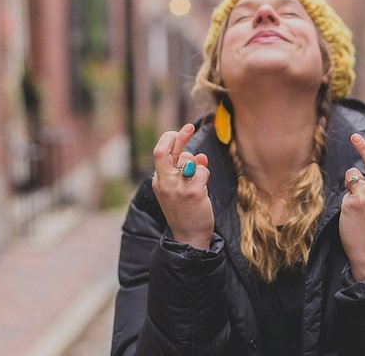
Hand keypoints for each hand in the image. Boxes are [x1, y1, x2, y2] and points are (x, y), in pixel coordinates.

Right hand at [152, 123, 213, 248]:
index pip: (159, 153)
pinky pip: (202, 171)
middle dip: (179, 136)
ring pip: (189, 160)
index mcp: (159, 181)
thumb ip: (187, 171)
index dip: (168, 139)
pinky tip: (203, 189)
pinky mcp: (192, 192)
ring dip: (198, 166)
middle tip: (189, 126)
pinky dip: (205, 176)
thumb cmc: (186, 213)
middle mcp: (164, 183)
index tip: (179, 131)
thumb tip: (200, 156)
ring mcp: (177, 187)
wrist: (189, 237)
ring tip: (199, 183)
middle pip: (164, 151)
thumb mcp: (181, 190)